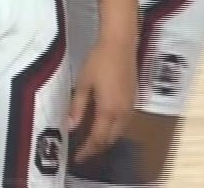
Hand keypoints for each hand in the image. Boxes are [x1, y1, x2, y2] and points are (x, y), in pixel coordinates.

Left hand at [67, 36, 136, 163]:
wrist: (121, 45)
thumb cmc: (98, 62)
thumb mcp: (83, 84)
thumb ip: (77, 107)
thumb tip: (70, 127)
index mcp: (109, 111)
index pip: (98, 138)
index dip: (87, 150)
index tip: (77, 158)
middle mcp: (123, 113)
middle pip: (110, 139)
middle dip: (97, 148)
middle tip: (83, 152)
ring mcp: (131, 107)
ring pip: (119, 132)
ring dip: (106, 140)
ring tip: (91, 142)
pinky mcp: (134, 100)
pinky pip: (124, 123)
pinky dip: (113, 130)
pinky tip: (104, 126)